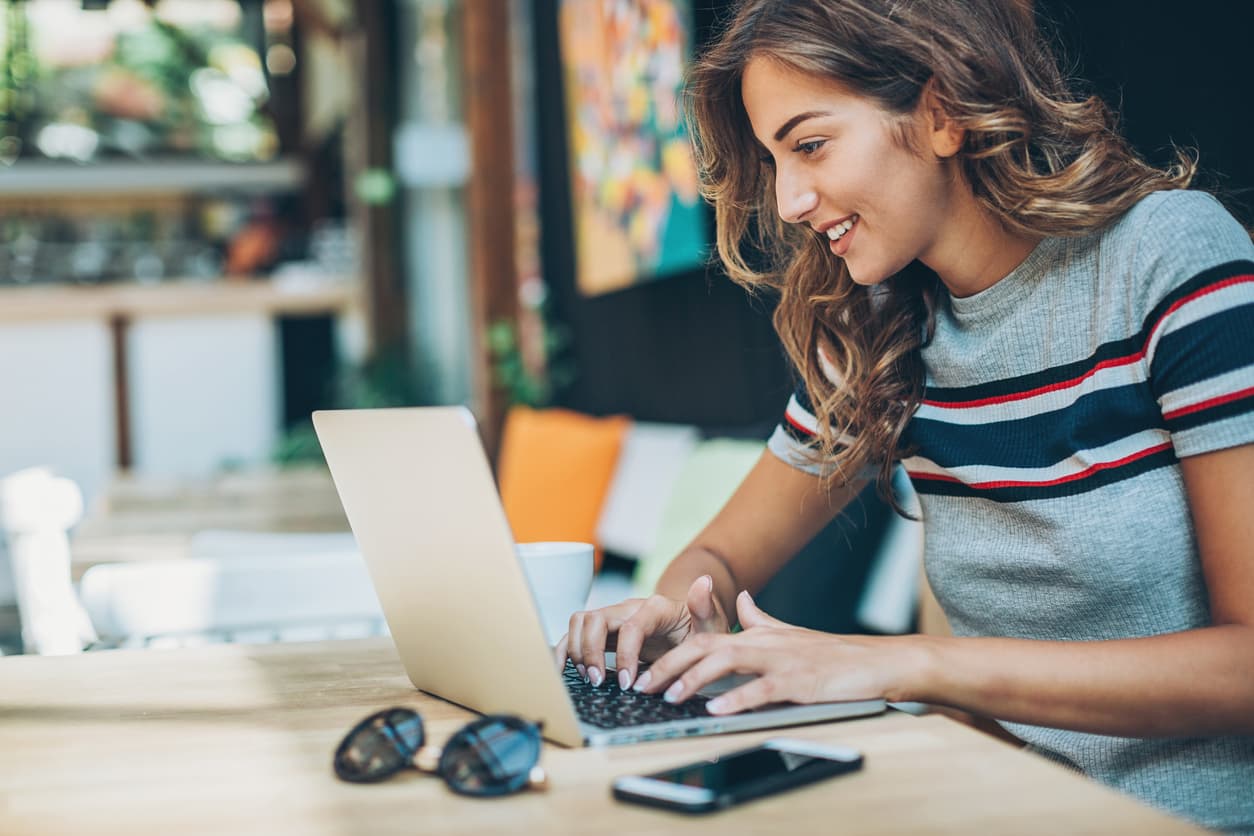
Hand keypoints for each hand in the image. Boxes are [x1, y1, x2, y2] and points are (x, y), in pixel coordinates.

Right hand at [555, 575, 729, 689]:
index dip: (625, 654)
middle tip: (600, 682)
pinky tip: (564, 671)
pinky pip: (576, 634)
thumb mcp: (712, 625)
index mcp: (655, 607)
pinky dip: (565, 650)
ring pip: (580, 622)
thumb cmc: (702, 632)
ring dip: (577, 650)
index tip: (630, 683)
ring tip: (590, 678)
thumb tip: (704, 581)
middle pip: (595, 619)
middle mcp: (629, 608)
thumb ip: (706, 608)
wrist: (694, 631)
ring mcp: (615, 619)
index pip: (630, 626)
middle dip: (591, 651)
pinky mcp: (605, 632)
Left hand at [635, 590, 920, 713]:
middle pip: (706, 647)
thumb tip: (742, 600)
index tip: (646, 671)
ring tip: (671, 696)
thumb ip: (761, 619)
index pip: (705, 639)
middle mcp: (764, 643)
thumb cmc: (833, 654)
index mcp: (757, 635)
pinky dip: (738, 698)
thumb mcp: (790, 634)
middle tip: (643, 685)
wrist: (877, 662)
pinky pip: (762, 689)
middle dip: (670, 666)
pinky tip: (717, 709)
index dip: (672, 654)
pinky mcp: (800, 682)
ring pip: (728, 663)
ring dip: (694, 680)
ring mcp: (782, 661)